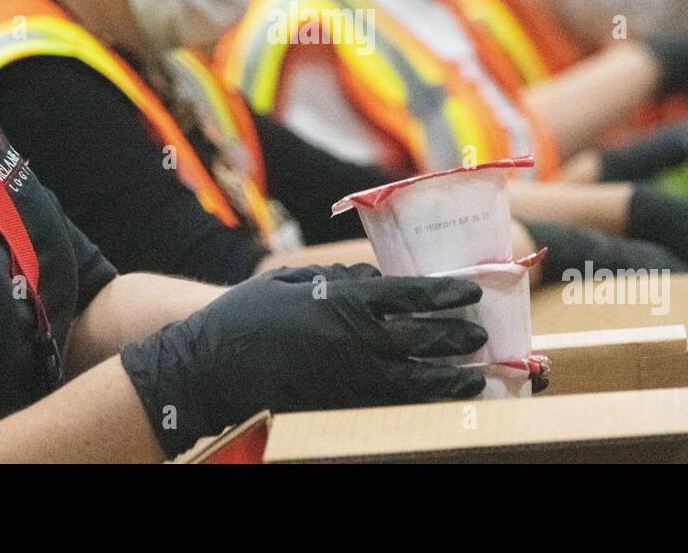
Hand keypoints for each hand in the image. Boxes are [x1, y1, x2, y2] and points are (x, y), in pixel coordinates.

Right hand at [120, 263, 487, 456]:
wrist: (206, 370)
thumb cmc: (243, 317)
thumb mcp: (288, 282)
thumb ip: (335, 281)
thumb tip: (374, 279)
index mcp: (341, 302)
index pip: (408, 296)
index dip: (444, 295)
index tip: (470, 293)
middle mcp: (353, 341)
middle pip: (420, 340)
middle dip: (455, 338)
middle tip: (480, 336)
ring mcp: (347, 380)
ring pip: (413, 382)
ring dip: (448, 380)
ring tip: (474, 379)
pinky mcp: (336, 408)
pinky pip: (387, 408)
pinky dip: (416, 406)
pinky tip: (434, 404)